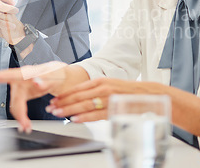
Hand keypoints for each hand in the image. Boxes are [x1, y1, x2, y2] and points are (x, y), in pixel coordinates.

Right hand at [0, 61, 67, 132]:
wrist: (58, 78)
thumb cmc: (55, 73)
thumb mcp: (53, 75)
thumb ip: (45, 80)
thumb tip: (36, 82)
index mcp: (26, 73)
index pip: (9, 75)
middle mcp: (20, 81)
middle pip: (14, 99)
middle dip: (18, 114)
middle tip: (25, 125)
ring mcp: (20, 89)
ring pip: (15, 106)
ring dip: (20, 117)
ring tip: (26, 127)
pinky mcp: (22, 95)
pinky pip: (18, 107)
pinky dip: (21, 116)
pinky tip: (25, 123)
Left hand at [47, 78, 165, 122]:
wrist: (148, 93)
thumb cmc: (129, 91)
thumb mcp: (111, 86)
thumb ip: (97, 91)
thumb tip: (82, 98)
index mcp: (101, 81)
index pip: (78, 88)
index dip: (65, 94)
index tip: (55, 99)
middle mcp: (103, 87)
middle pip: (78, 96)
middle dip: (62, 102)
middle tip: (51, 107)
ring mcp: (108, 97)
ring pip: (84, 104)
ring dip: (69, 109)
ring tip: (58, 113)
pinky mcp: (113, 108)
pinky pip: (95, 114)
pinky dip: (84, 116)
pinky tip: (74, 119)